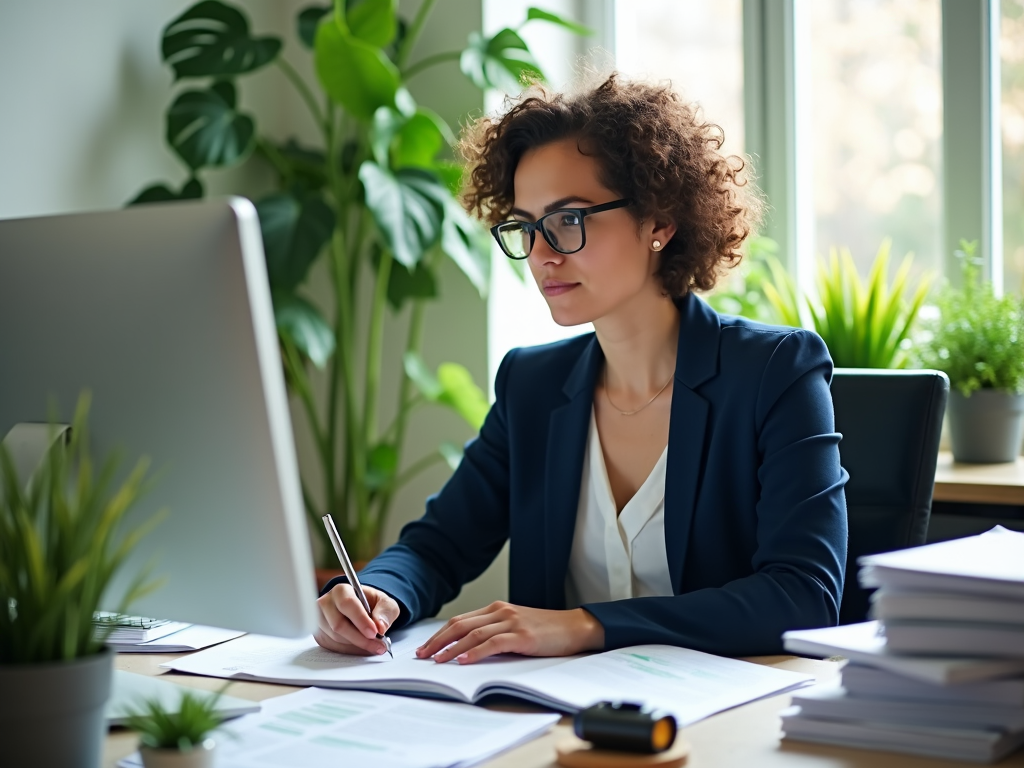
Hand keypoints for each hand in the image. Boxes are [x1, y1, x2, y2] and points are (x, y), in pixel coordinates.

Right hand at [315, 583, 400, 655]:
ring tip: (374, 646)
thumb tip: (380, 627)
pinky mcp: (320, 635)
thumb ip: (385, 612)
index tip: (374, 632)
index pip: (347, 604)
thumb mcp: (386, 603)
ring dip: (357, 646)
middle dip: (360, 638)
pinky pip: (333, 647)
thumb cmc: (372, 604)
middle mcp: (326, 604)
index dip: (360, 619)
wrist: (363, 610)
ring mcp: (320, 620)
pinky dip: (350, 650)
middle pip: (338, 625)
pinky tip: (362, 647)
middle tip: (378, 645)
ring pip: (336, 638)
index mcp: (341, 591)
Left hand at [415, 601, 604, 663]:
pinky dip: (475, 652)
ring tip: (436, 660)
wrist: (575, 627)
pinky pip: (492, 643)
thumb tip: (467, 649)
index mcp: (497, 609)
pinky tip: (463, 660)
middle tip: (422, 655)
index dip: (440, 634)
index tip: (425, 647)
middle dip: (438, 641)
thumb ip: (494, 632)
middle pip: (460, 625)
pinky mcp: (522, 635)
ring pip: (473, 634)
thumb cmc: (547, 631)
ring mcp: (511, 622)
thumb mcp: (516, 626)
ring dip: (451, 648)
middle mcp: (500, 611)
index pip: (460, 620)